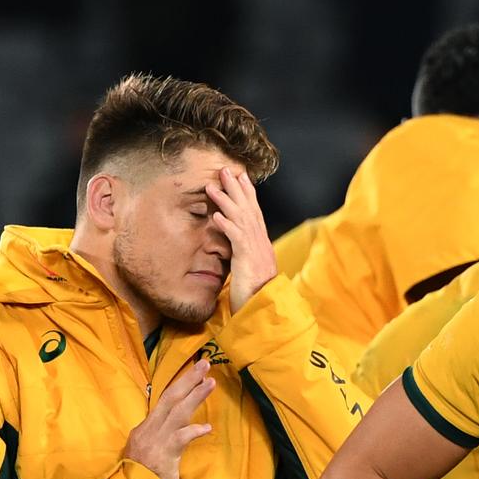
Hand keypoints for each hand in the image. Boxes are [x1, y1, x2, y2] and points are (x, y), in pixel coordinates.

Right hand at [122, 359, 214, 478]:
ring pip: (177, 412)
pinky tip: (207, 427)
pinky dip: (194, 431)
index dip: (181, 386)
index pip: (164, 402)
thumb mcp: (147, 455)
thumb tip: (179, 430)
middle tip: (205, 363)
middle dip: (188, 379)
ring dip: (195, 396)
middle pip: (170, 398)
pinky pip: (180, 439)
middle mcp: (148, 431)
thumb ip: (160, 440)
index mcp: (144, 429)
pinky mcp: (163, 455)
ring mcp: (155, 441)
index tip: (196, 375)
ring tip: (211, 382)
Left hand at [206, 167, 276, 313]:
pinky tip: (216, 216)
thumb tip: (240, 247)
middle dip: (237, 189)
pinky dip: (227, 225)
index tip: (241, 177)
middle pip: (249, 209)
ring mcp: (256, 250)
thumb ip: (246, 256)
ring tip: (212, 187)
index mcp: (262, 244)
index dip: (248, 194)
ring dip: (226, 201)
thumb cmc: (257, 294)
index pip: (255, 213)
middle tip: (226, 170)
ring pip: (241, 219)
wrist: (265, 309)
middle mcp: (261, 243)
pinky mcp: (248, 259)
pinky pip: (236, 238)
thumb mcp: (251, 270)